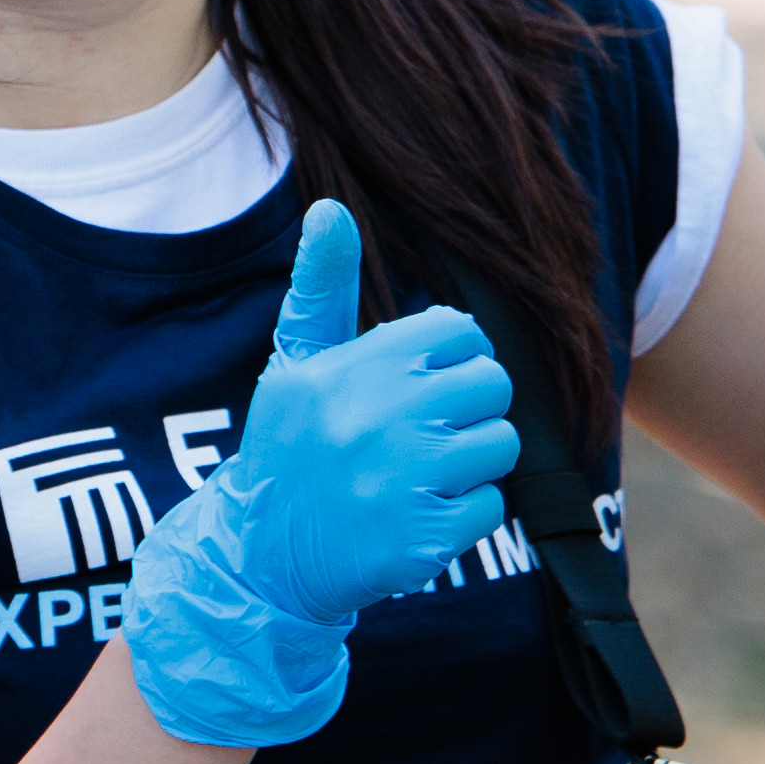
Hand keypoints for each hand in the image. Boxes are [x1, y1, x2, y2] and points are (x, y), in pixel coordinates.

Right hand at [124, 199, 521, 751]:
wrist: (262, 555)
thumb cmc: (291, 446)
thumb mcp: (294, 362)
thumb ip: (322, 287)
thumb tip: (330, 208)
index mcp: (354, 367)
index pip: (459, 332)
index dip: (449, 356)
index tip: (420, 383)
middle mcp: (380, 418)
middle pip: (491, 384)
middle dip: (467, 408)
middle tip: (425, 432)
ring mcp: (404, 482)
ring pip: (501, 445)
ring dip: (471, 462)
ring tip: (423, 473)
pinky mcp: (424, 540)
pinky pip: (493, 507)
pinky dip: (465, 515)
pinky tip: (418, 514)